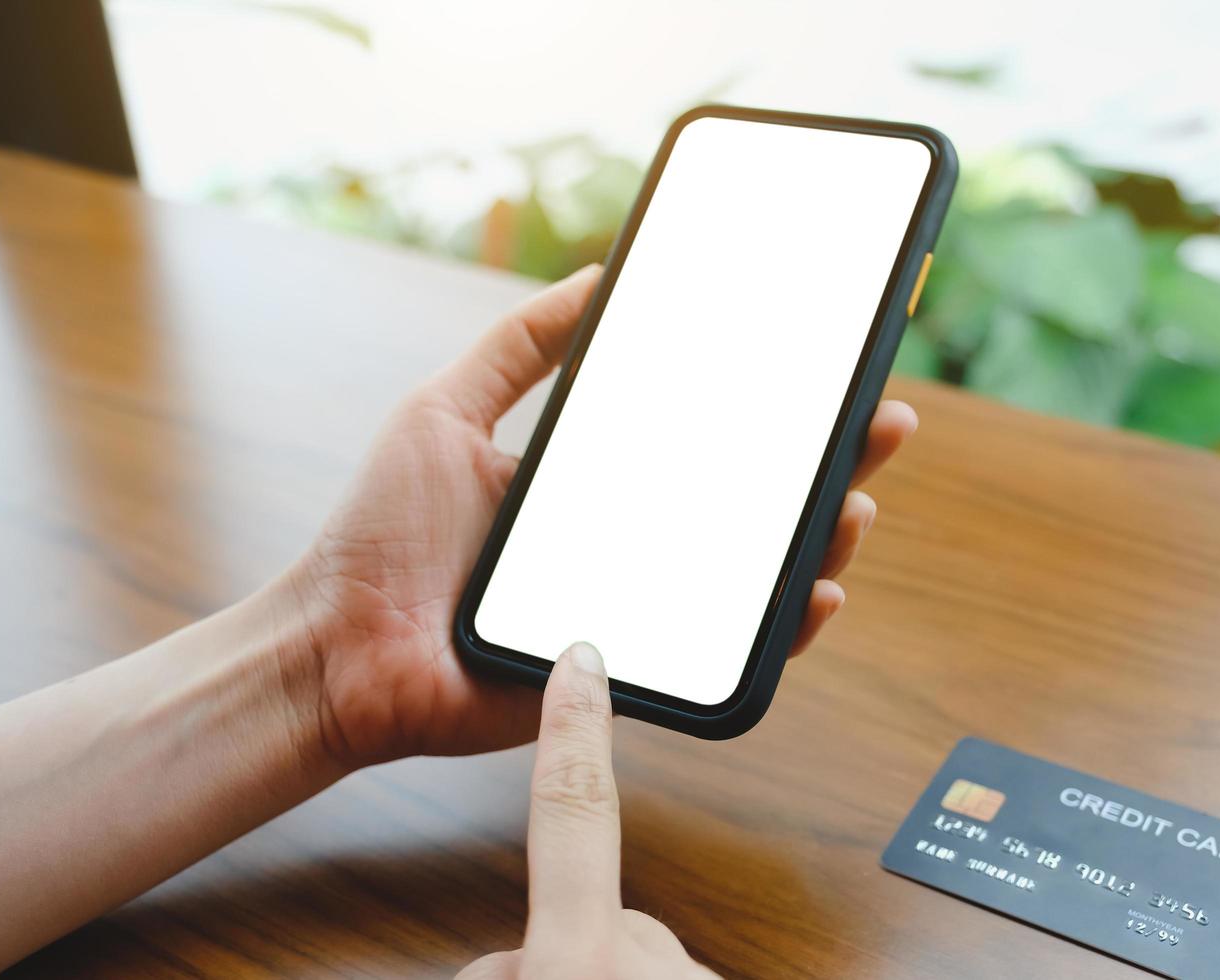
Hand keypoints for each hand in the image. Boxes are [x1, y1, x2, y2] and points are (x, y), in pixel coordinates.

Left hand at [289, 265, 918, 766]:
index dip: (772, 409)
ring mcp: (638, 609)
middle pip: (750, 506)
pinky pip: (725, 661)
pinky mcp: (630, 674)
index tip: (829, 364)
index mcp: (600, 484)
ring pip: (755, 581)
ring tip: (856, 500)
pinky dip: (781, 631)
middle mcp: (632, 544)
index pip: (706, 440)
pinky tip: (817, 591)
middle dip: (826, 465)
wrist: (338, 646)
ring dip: (821, 540)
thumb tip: (595, 277)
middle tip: (880, 421)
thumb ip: (515, 347)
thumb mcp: (445, 410)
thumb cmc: (381, 534)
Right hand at [455, 644, 716, 979]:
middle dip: (553, 953)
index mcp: (584, 967)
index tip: (582, 661)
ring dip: (592, 979)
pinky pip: (656, 978)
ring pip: (618, 957)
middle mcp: (655, 970)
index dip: (572, 729)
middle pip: (582, 919)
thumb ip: (491, 972)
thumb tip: (501, 959)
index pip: (573, 813)